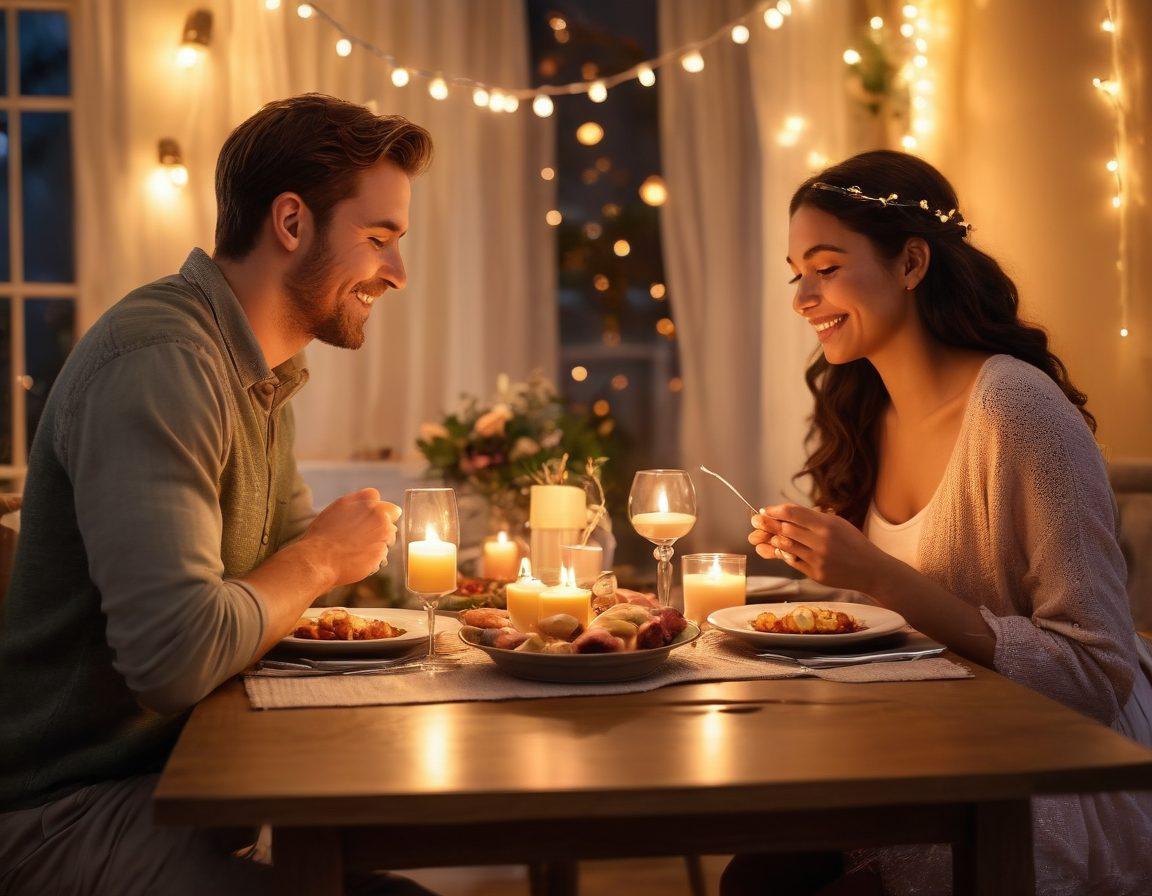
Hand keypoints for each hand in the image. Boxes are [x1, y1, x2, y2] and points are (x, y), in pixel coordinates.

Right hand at [302, 488, 401, 586]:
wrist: (317, 559)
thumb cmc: (321, 538)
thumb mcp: (334, 511)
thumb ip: (354, 505)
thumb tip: (370, 504)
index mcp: (362, 501)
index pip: (376, 497)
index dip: (372, 508)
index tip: (367, 518)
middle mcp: (375, 513)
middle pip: (391, 516)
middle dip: (382, 526)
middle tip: (364, 538)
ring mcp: (382, 532)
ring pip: (390, 537)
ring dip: (380, 543)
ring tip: (358, 551)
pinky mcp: (382, 550)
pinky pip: (383, 554)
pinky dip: (374, 559)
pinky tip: (358, 560)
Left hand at [748, 503, 891, 592]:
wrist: (871, 569)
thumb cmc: (852, 543)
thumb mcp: (836, 523)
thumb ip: (812, 518)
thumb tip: (784, 512)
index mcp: (827, 525)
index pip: (793, 513)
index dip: (775, 510)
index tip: (765, 510)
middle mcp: (821, 541)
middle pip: (785, 529)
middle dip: (767, 524)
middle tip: (757, 522)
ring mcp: (818, 559)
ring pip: (785, 547)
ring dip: (774, 540)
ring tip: (771, 536)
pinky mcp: (816, 574)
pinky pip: (793, 562)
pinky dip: (785, 555)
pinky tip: (783, 551)